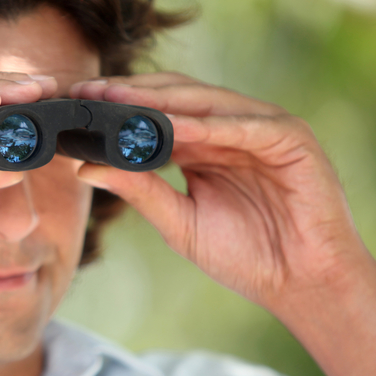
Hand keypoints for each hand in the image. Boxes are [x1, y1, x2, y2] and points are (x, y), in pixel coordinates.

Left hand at [70, 73, 374, 316]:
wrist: (302, 285)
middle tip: (86, 91)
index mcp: (205, 144)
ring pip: (205, 101)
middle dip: (129, 93)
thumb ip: (138, 190)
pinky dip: (207, 125)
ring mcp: (263, 127)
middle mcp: (232, 128)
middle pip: (175, 96)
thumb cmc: (246, 257)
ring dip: (160, 101)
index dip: (116, 105)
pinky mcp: (292, 138)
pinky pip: (242, 126)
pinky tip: (170, 127)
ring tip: (117, 99)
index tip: (74, 102)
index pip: (155, 111)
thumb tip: (84, 167)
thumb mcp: (178, 221)